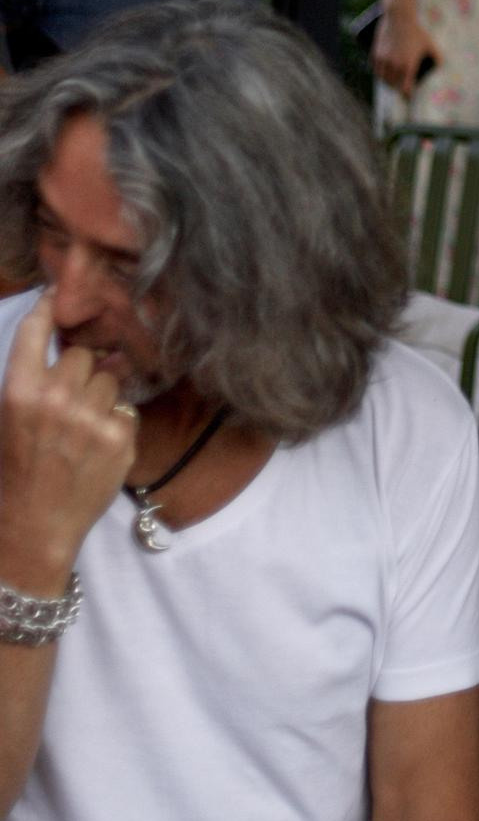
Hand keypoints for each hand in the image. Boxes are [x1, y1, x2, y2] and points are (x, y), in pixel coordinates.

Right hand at [0, 292, 137, 590]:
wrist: (33, 526)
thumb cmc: (17, 470)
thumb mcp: (9, 418)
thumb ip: (34, 379)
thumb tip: (70, 343)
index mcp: (18, 391)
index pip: (37, 330)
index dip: (50, 306)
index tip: (59, 294)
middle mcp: (55, 399)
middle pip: (84, 354)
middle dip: (80, 370)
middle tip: (69, 399)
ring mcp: (91, 418)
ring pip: (111, 378)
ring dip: (102, 394)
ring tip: (82, 426)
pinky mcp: (120, 438)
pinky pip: (126, 408)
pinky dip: (116, 422)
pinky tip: (97, 445)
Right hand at [371, 5, 441, 98]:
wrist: (399, 17)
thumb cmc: (417, 31)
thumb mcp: (430, 44)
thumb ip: (438, 57)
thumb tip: (441, 66)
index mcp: (408, 66)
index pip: (405, 88)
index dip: (407, 94)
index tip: (409, 97)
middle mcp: (394, 66)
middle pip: (393, 85)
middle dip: (397, 88)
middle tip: (401, 89)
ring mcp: (383, 60)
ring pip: (383, 78)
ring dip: (387, 82)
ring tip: (391, 82)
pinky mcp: (375, 53)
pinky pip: (376, 68)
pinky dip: (379, 72)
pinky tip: (383, 73)